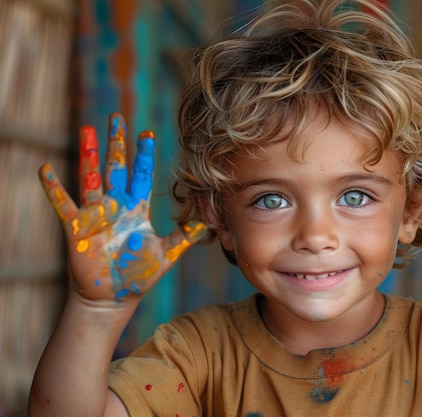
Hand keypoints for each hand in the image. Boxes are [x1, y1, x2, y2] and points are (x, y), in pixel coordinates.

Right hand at [39, 113, 206, 301]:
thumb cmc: (139, 275)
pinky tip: (45, 169)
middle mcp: (115, 207)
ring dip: (88, 155)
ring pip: (91, 178)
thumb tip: (209, 222)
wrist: (114, 298)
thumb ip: (186, 235)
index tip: (147, 133)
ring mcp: (95, 216)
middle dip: (117, 143)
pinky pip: (63, 205)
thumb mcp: (168, 253)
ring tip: (86, 130)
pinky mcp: (76, 229)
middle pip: (116, 168)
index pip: (141, 175)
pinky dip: (54, 188)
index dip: (144, 155)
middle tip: (116, 117)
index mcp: (136, 210)